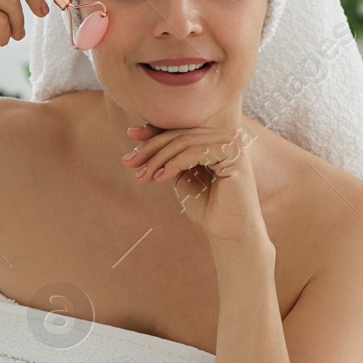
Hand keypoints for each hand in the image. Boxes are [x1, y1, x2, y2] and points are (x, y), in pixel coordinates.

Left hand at [123, 122, 269, 246]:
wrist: (228, 232)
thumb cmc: (205, 205)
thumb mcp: (179, 175)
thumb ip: (166, 154)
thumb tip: (136, 132)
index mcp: (213, 137)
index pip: (179, 129)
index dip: (154, 131)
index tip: (130, 133)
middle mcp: (225, 136)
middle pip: (180, 134)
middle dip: (151, 148)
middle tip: (128, 162)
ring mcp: (232, 143)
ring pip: (185, 142)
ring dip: (159, 159)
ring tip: (142, 176)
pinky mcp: (234, 155)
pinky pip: (196, 152)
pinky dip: (174, 164)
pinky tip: (160, 178)